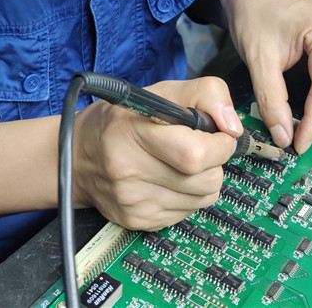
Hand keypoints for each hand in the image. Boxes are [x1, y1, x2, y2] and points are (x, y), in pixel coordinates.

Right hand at [72, 76, 240, 230]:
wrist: (78, 154)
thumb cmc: (122, 119)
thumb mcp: (160, 91)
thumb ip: (204, 94)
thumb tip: (233, 126)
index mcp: (133, 133)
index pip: (193, 153)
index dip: (218, 144)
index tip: (219, 134)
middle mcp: (130, 171)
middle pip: (205, 180)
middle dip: (215, 162)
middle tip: (201, 146)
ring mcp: (134, 201)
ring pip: (203, 199)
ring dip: (205, 179)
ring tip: (183, 162)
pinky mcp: (138, 221)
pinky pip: (187, 213)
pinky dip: (189, 195)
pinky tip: (169, 178)